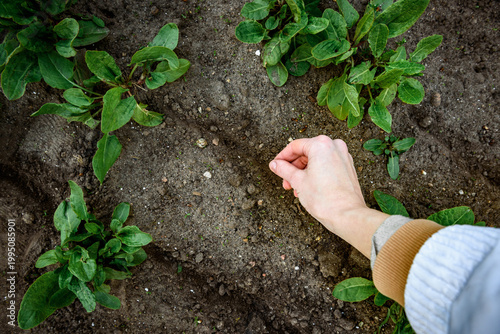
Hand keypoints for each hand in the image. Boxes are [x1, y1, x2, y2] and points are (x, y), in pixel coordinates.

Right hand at [269, 135, 387, 257]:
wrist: (347, 215)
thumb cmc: (325, 199)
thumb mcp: (298, 181)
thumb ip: (284, 169)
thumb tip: (275, 164)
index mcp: (321, 145)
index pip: (295, 146)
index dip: (282, 157)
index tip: (276, 166)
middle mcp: (334, 146)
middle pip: (306, 152)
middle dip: (293, 168)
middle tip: (286, 181)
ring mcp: (343, 156)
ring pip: (316, 159)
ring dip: (303, 172)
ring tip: (296, 188)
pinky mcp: (347, 167)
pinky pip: (326, 165)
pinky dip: (315, 173)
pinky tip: (308, 187)